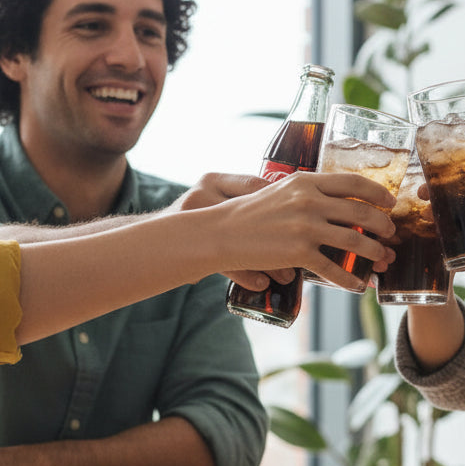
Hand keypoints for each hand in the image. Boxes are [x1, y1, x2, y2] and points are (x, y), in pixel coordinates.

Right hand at [167, 173, 300, 288]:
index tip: (306, 219)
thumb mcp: (218, 196)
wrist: (157, 236)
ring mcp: (194, 223)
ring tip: (288, 275)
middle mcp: (202, 197)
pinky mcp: (190, 249)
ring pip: (242, 243)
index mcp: (213, 180)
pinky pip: (224, 264)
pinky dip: (247, 276)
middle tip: (307, 253)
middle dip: (284, 237)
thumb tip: (299, 207)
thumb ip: (246, 197)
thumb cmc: (201, 216)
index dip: (284, 204)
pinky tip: (262, 284)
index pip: (256, 185)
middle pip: (253, 216)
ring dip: (270, 262)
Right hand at [209, 170, 396, 290]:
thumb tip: (335, 201)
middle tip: (390, 233)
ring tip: (381, 258)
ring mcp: (305, 227)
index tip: (390, 201)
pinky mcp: (298, 253)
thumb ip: (306, 192)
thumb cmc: (249, 213)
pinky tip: (357, 286)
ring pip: (354, 240)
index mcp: (306, 181)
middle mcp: (309, 201)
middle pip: (361, 211)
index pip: (353, 181)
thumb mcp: (280, 191)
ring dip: (373, 251)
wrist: (222, 232)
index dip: (377, 192)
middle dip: (383, 224)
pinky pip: (333, 269)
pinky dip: (350, 280)